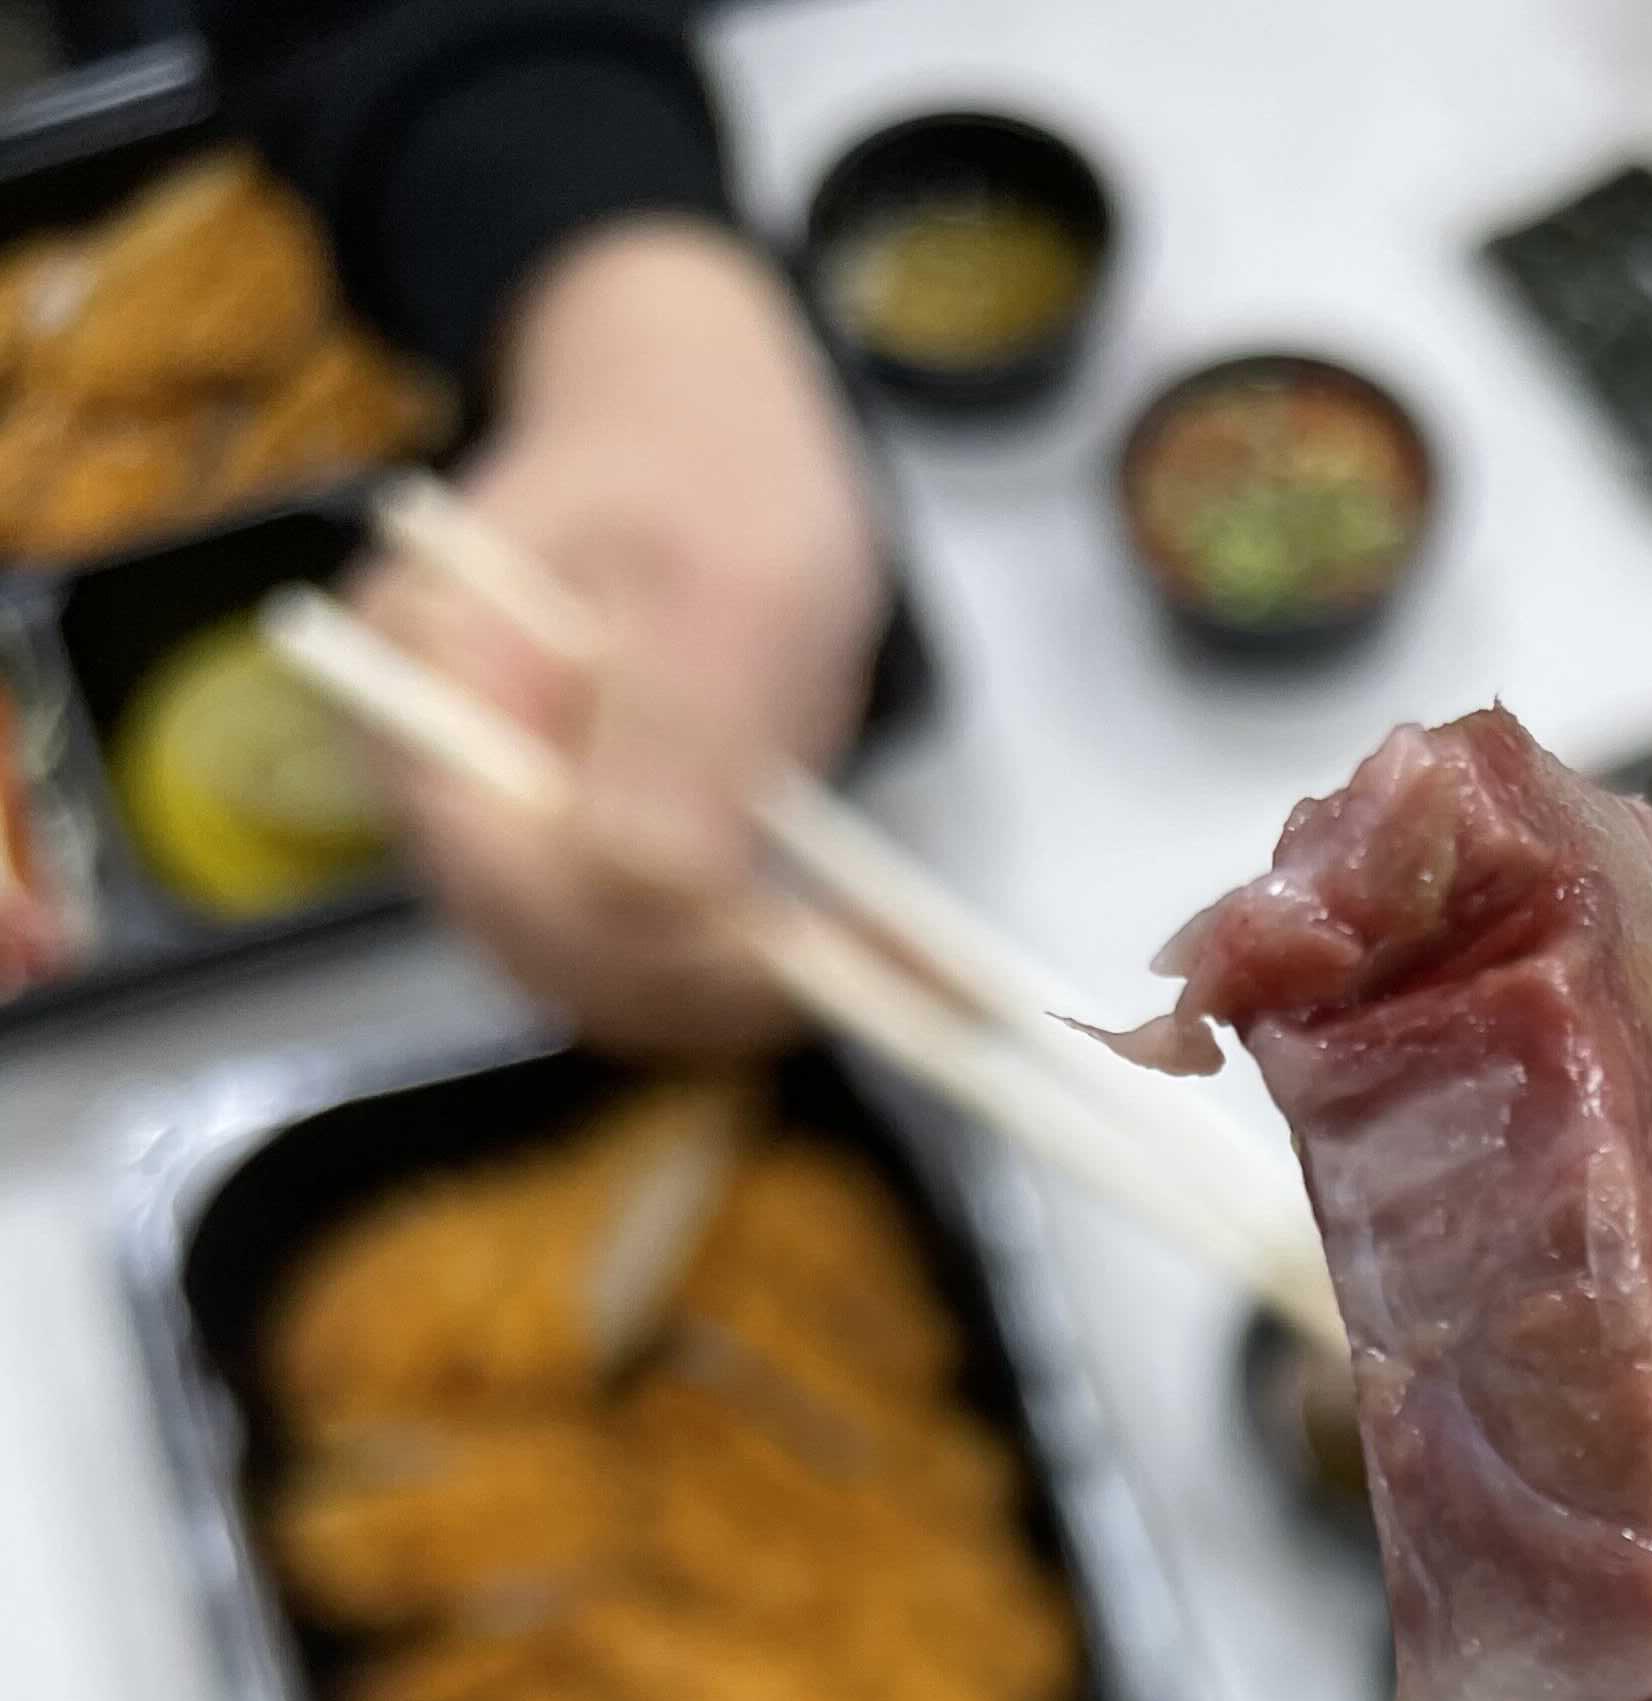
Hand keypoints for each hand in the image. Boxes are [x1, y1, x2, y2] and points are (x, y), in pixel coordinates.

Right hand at [355, 221, 884, 1051]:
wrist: (693, 433)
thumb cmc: (705, 473)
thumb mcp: (726, 574)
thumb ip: (678, 726)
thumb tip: (653, 895)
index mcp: (432, 687)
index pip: (509, 879)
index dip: (643, 942)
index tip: (790, 950)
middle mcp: (439, 781)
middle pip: (553, 953)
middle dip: (711, 987)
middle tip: (883, 972)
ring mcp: (501, 832)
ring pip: (606, 983)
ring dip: (745, 1000)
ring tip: (903, 968)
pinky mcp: (576, 865)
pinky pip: (649, 965)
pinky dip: (756, 983)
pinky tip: (872, 960)